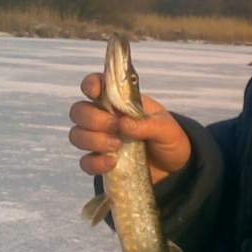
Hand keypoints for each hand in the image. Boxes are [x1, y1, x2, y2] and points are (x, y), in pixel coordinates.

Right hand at [68, 73, 191, 180]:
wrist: (174, 166)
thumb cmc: (169, 138)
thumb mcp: (165, 128)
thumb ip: (146, 124)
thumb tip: (123, 123)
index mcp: (121, 102)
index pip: (96, 85)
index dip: (91, 84)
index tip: (95, 92)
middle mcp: (105, 118)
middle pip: (79, 111)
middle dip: (94, 119)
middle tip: (116, 128)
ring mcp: (100, 140)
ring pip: (76, 135)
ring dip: (93, 140)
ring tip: (117, 146)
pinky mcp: (101, 162)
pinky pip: (85, 162)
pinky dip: (96, 162)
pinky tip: (113, 162)